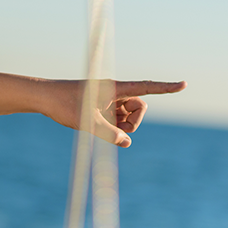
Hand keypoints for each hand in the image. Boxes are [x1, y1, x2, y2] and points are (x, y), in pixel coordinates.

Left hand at [0, 73, 185, 146]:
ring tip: (98, 125)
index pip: (146, 88)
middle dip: (133, 121)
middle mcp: (115, 92)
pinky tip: (93, 124)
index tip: (184, 84)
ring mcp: (109, 100)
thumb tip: (126, 143)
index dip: (166, 88)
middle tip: (113, 128)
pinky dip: (111, 126)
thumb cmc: (63, 104)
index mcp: (114, 88)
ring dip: (120, 126)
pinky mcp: (102, 107)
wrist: (43, 98)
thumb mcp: (86, 122)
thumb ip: (108, 134)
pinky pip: (117, 120)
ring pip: (129, 117)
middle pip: (139, 108)